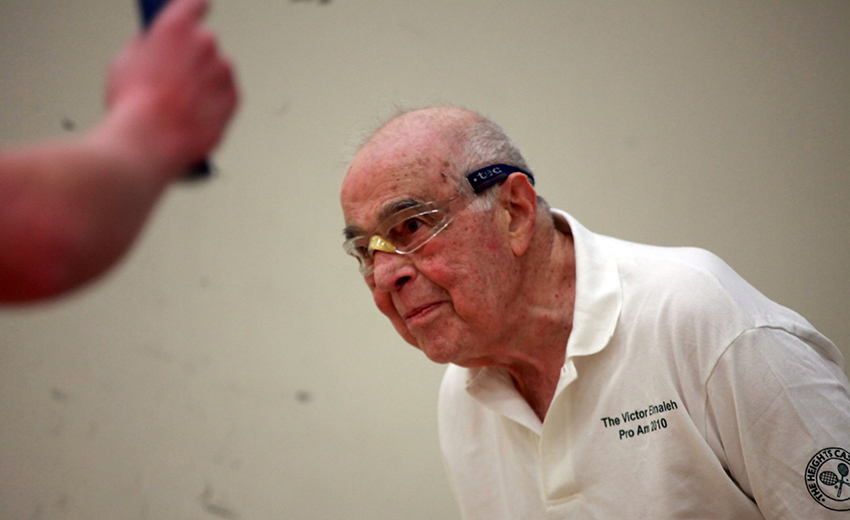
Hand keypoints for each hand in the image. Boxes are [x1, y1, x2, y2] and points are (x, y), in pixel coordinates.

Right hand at [103, 0, 238, 178]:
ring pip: (217, 70)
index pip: (194, 5)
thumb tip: (153, 48)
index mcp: (176, 27)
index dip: (193, 11)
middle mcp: (205, 44)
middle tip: (173, 78)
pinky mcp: (233, 98)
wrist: (150, 141)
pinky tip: (192, 115)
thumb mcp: (124, 62)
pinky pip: (226, 95)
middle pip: (204, 42)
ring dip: (204, 81)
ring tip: (180, 104)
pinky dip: (214, 103)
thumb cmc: (134, 104)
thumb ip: (146, 47)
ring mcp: (222, 72)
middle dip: (192, 56)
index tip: (193, 14)